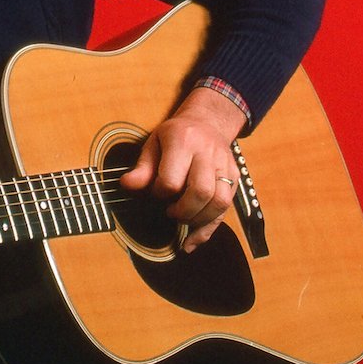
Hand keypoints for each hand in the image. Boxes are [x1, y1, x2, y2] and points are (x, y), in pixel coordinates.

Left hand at [118, 87, 245, 252]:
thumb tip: (127, 185)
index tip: (155, 193)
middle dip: (182, 211)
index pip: (172, 179)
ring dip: (198, 220)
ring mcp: (225, 166)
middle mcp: (207, 153)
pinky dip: (209, 229)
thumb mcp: (153, 143)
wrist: (207, 122)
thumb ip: (142, 167)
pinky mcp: (235, 178)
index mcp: (183, 141)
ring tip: (182, 220)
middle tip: (170, 212)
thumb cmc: (176, 135)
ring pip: (219, 202)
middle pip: (201, 192)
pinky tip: (192, 241)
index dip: (159, 193)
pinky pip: (226, 209)